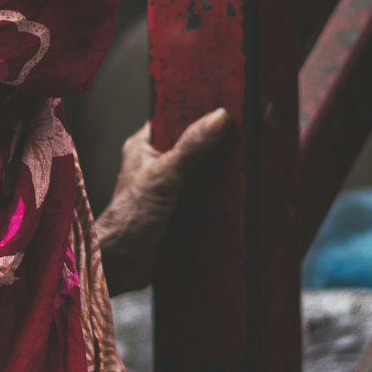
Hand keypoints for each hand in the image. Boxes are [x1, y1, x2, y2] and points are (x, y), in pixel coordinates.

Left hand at [94, 110, 232, 294]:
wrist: (120, 264)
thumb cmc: (129, 218)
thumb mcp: (164, 176)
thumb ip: (190, 147)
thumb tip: (219, 117)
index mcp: (143, 147)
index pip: (174, 119)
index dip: (198, 112)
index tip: (229, 107)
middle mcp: (155, 165)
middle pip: (192, 147)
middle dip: (216, 146)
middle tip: (247, 137)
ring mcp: (167, 189)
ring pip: (199, 173)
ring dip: (220, 174)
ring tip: (250, 163)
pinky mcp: (176, 211)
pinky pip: (202, 198)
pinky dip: (217, 197)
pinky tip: (239, 194)